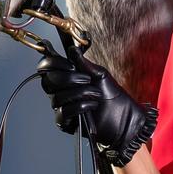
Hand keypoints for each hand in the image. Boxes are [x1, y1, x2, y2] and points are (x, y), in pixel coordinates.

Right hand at [35, 54, 157, 166]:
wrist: (125, 118)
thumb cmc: (114, 98)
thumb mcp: (100, 75)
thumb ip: (84, 64)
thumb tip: (72, 50)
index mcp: (68, 78)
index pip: (48, 68)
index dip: (52, 64)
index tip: (69, 65)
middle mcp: (62, 92)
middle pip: (48, 81)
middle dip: (68, 78)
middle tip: (87, 79)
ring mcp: (63, 108)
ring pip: (57, 97)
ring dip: (80, 93)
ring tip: (97, 95)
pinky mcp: (66, 123)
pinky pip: (63, 112)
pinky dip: (80, 106)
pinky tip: (92, 106)